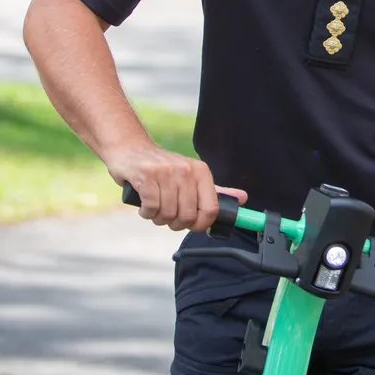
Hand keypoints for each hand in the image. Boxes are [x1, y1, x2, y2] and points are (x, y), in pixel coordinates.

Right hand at [107, 144, 245, 231]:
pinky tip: (144, 205)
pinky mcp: (146, 175)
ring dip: (159, 218)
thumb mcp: (192, 175)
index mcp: (201, 172)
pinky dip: (146, 213)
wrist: (131, 148)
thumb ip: (216, 190)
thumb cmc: (163, 168)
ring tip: (155, 208)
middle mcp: (186, 170)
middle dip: (175, 223)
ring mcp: (166, 172)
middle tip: (167, 215)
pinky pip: (151, 208)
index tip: (191, 225)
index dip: (200, 225)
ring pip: (168, 214)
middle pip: (187, 216)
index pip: (211, 209)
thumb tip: (243, 199)